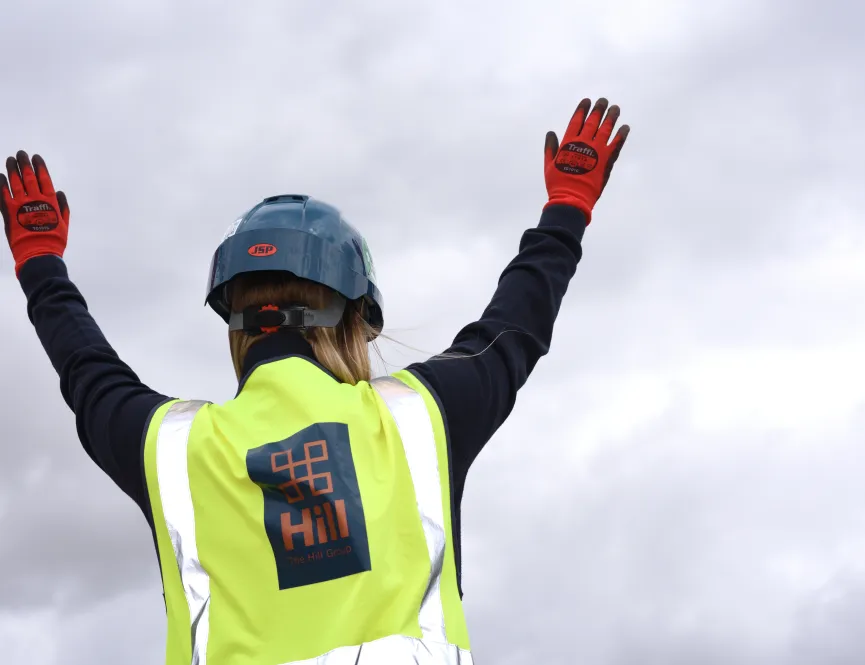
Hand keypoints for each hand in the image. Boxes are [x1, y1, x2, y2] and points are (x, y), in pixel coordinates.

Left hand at [1, 151, 69, 275]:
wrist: (39, 253)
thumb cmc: (54, 241)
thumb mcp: (64, 224)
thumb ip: (63, 207)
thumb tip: (59, 192)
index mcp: (50, 202)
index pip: (44, 179)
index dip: (39, 167)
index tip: (36, 157)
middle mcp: (35, 200)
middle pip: (28, 177)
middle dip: (24, 163)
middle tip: (20, 153)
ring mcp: (21, 205)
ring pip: (15, 182)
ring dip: (12, 169)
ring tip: (10, 159)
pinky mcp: (9, 212)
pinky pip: (3, 194)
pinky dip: (1, 184)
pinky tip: (0, 176)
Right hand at [544, 98, 629, 222]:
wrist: (572, 198)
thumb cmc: (558, 184)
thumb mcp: (549, 165)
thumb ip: (550, 148)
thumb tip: (551, 133)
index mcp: (568, 143)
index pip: (577, 121)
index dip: (582, 109)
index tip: (587, 101)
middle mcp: (584, 143)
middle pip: (593, 121)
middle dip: (598, 109)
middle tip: (603, 101)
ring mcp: (597, 150)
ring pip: (606, 129)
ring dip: (611, 117)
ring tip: (615, 108)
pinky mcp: (607, 160)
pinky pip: (617, 144)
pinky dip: (622, 134)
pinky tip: (625, 127)